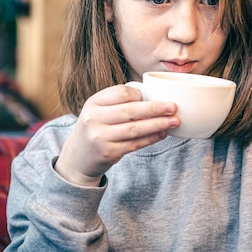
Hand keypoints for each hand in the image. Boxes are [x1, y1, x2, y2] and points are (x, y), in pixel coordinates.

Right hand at [55, 84, 178, 186]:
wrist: (77, 157)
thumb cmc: (96, 128)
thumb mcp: (99, 110)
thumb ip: (119, 103)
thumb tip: (155, 97)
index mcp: (94, 102)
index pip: (122, 93)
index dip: (141, 95)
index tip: (156, 96)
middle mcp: (94, 118)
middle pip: (131, 110)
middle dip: (155, 109)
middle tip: (173, 107)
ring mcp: (100, 137)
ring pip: (135, 129)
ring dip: (158, 125)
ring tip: (174, 121)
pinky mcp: (108, 153)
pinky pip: (135, 144)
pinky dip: (151, 138)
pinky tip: (162, 134)